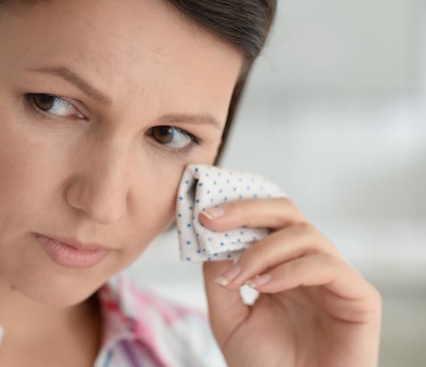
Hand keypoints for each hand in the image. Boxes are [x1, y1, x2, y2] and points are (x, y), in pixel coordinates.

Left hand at [200, 198, 380, 366]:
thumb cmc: (264, 365)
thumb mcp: (228, 317)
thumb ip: (219, 278)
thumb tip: (210, 239)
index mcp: (281, 264)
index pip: (264, 219)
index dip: (235, 210)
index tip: (202, 215)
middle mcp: (308, 264)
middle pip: (286, 212)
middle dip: (247, 210)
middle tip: (213, 220)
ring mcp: (335, 278)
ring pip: (305, 234)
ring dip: (263, 250)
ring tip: (239, 277)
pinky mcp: (360, 297)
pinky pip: (326, 265)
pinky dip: (291, 270)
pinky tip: (265, 286)